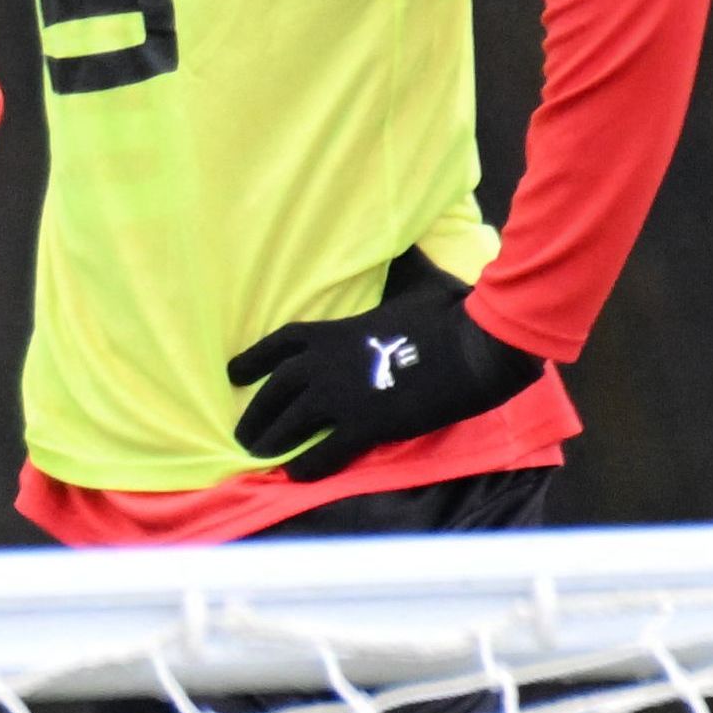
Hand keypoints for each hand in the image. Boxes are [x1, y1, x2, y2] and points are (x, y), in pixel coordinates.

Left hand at [225, 254, 543, 481]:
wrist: (480, 345)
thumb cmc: (452, 312)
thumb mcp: (417, 282)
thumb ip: (401, 268)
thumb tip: (409, 239)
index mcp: (333, 332)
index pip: (278, 344)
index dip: (252, 360)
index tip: (233, 375)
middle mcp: (325, 364)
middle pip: (274, 392)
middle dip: (255, 414)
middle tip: (244, 435)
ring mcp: (341, 396)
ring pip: (288, 425)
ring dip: (271, 443)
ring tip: (259, 457)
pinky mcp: (364, 425)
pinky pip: (323, 452)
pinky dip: (307, 465)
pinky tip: (298, 474)